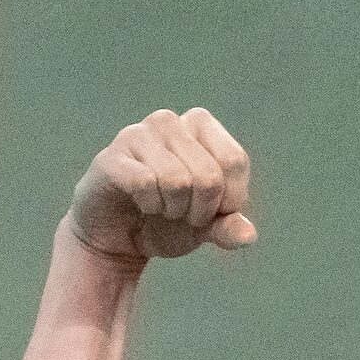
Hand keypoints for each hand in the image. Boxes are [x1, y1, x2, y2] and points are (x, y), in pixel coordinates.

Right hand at [66, 108, 255, 264]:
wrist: (119, 237)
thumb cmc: (167, 221)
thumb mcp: (206, 227)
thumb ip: (229, 227)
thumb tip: (248, 235)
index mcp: (200, 125)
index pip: (234, 160)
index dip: (229, 200)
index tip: (211, 211)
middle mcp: (169, 122)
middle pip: (209, 175)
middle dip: (200, 210)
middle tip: (182, 214)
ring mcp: (137, 135)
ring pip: (177, 180)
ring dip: (173, 210)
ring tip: (161, 208)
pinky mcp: (111, 157)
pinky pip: (144, 184)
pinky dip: (149, 206)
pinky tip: (141, 204)